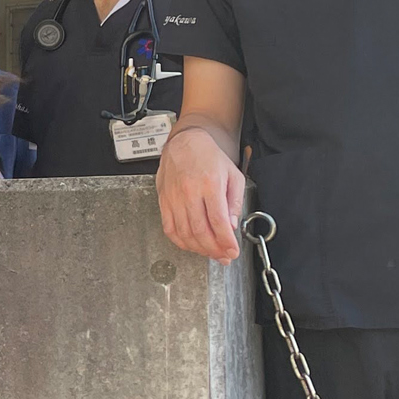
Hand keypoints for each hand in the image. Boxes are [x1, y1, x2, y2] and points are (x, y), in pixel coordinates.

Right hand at [156, 126, 244, 262]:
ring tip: (210, 252)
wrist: (185, 142)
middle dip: (214, 249)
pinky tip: (191, 244)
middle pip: (200, 230)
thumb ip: (235, 202)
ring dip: (198, 248)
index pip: (218, 221)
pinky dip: (180, 241)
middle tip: (223, 256)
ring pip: (184, 232)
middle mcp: (189, 191)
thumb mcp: (233, 175)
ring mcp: (174, 197)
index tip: (232, 251)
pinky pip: (169, 227)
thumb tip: (232, 225)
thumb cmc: (209, 157)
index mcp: (209, 184)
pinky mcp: (164, 200)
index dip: (225, 241)